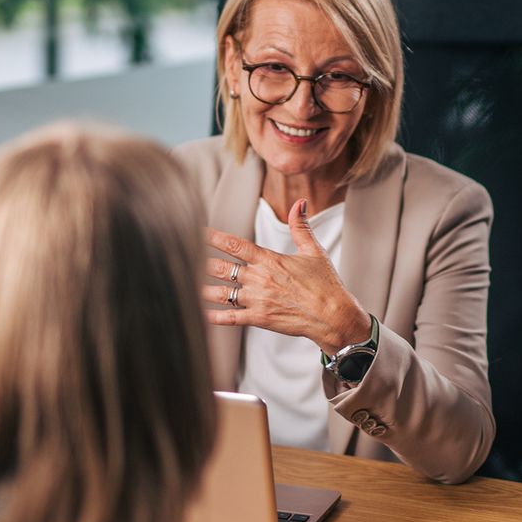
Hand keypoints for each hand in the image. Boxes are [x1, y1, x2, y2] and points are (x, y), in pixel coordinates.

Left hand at [203, 200, 371, 353]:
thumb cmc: (326, 285)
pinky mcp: (260, 318)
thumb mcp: (314, 251)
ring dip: (203, 289)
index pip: (236, 245)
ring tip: (187, 285)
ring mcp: (257, 299)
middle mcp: (259, 278)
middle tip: (187, 258)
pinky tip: (202, 314)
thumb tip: (300, 204)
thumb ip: (301, 227)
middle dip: (202, 263)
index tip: (200, 232)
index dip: (215, 238)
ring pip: (221, 293)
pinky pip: (231, 317)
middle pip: (221, 268)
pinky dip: (215, 317)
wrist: (334, 316)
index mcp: (270, 260)